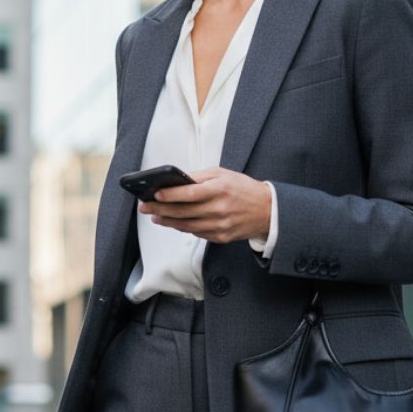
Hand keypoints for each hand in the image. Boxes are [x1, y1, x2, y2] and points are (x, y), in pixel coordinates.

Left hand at [140, 167, 270, 243]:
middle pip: (183, 211)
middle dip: (160, 209)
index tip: (155, 194)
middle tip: (145, 207)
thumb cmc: (243, 188)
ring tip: (155, 216)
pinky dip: (182, 227)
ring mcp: (220, 225)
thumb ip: (199, 177)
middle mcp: (219, 209)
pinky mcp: (221, 237)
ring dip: (167, 221)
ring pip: (186, 225)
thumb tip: (175, 181)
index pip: (189, 193)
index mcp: (220, 189)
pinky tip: (173, 222)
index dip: (170, 195)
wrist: (267, 210)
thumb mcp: (223, 174)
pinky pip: (196, 233)